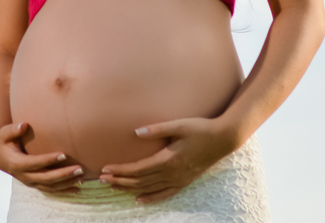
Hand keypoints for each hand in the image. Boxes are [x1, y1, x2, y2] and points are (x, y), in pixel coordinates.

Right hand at [0, 122, 84, 193]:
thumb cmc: (3, 140)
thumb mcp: (4, 134)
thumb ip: (13, 129)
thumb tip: (24, 125)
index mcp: (16, 164)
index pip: (35, 163)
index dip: (49, 160)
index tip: (64, 155)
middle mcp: (24, 176)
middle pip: (46, 178)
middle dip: (63, 174)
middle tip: (79, 168)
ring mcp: (30, 182)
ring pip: (50, 186)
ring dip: (66, 183)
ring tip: (82, 178)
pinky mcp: (35, 184)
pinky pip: (51, 189)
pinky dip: (64, 190)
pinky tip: (77, 188)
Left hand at [98, 117, 237, 203]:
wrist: (223, 139)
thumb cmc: (200, 128)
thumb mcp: (179, 125)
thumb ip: (157, 129)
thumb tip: (136, 132)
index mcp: (168, 159)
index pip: (138, 169)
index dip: (120, 170)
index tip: (105, 169)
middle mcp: (172, 173)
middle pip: (140, 181)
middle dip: (119, 181)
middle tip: (102, 179)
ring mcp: (178, 180)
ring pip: (149, 188)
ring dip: (129, 189)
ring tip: (113, 187)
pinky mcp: (184, 182)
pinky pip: (164, 194)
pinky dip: (150, 198)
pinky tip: (138, 200)